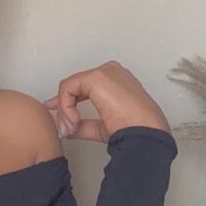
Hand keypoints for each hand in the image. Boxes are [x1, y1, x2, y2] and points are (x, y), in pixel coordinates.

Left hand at [43, 60, 172, 142]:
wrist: (144, 132)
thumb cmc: (134, 130)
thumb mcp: (102, 126)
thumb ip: (84, 124)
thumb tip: (68, 128)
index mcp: (116, 82)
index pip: (85, 87)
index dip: (68, 102)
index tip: (62, 119)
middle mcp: (111, 72)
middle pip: (76, 85)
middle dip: (63, 106)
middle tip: (62, 125)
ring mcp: (105, 72)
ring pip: (70, 87)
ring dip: (65, 110)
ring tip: (70, 128)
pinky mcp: (97, 77)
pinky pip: (69, 88)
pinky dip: (66, 106)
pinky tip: (74, 121)